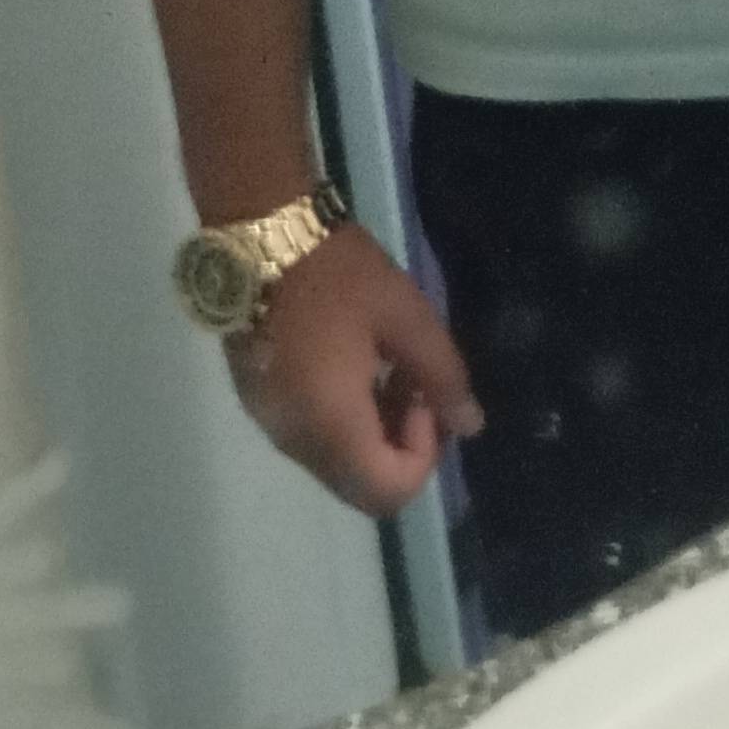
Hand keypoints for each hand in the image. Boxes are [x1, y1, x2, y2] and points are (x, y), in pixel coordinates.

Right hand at [224, 224, 481, 517]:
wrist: (258, 237)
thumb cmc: (339, 274)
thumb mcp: (406, 315)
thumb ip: (442, 375)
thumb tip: (470, 427)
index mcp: (331, 425)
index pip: (388, 491)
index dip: (424, 455)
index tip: (425, 395)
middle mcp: (296, 442)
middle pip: (361, 488)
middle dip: (402, 450)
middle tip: (413, 386)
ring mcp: (272, 426)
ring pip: (337, 467)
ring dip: (374, 435)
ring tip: (389, 368)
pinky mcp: (260, 407)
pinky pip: (313, 441)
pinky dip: (345, 423)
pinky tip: (355, 366)